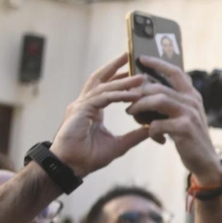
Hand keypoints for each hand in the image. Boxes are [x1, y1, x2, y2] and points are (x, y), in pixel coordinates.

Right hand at [49, 54, 151, 177]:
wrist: (71, 167)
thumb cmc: (88, 157)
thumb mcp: (118, 145)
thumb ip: (134, 136)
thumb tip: (151, 130)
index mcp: (92, 109)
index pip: (105, 87)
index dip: (118, 78)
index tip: (134, 72)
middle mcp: (84, 104)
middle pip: (100, 78)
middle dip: (115, 66)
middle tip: (130, 55)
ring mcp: (81, 106)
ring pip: (105, 87)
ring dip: (124, 81)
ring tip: (141, 76)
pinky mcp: (81, 111)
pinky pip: (103, 98)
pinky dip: (119, 95)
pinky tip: (134, 95)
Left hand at [129, 57, 221, 184]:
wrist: (205, 161)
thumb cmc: (191, 138)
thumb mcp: (185, 116)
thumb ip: (172, 103)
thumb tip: (146, 92)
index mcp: (192, 95)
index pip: (175, 72)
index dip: (158, 63)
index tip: (141, 59)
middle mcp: (192, 101)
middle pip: (159, 87)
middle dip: (139, 93)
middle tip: (126, 100)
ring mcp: (190, 114)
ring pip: (157, 100)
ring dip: (139, 107)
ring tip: (131, 113)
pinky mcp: (185, 128)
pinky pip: (158, 123)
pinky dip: (151, 130)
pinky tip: (154, 137)